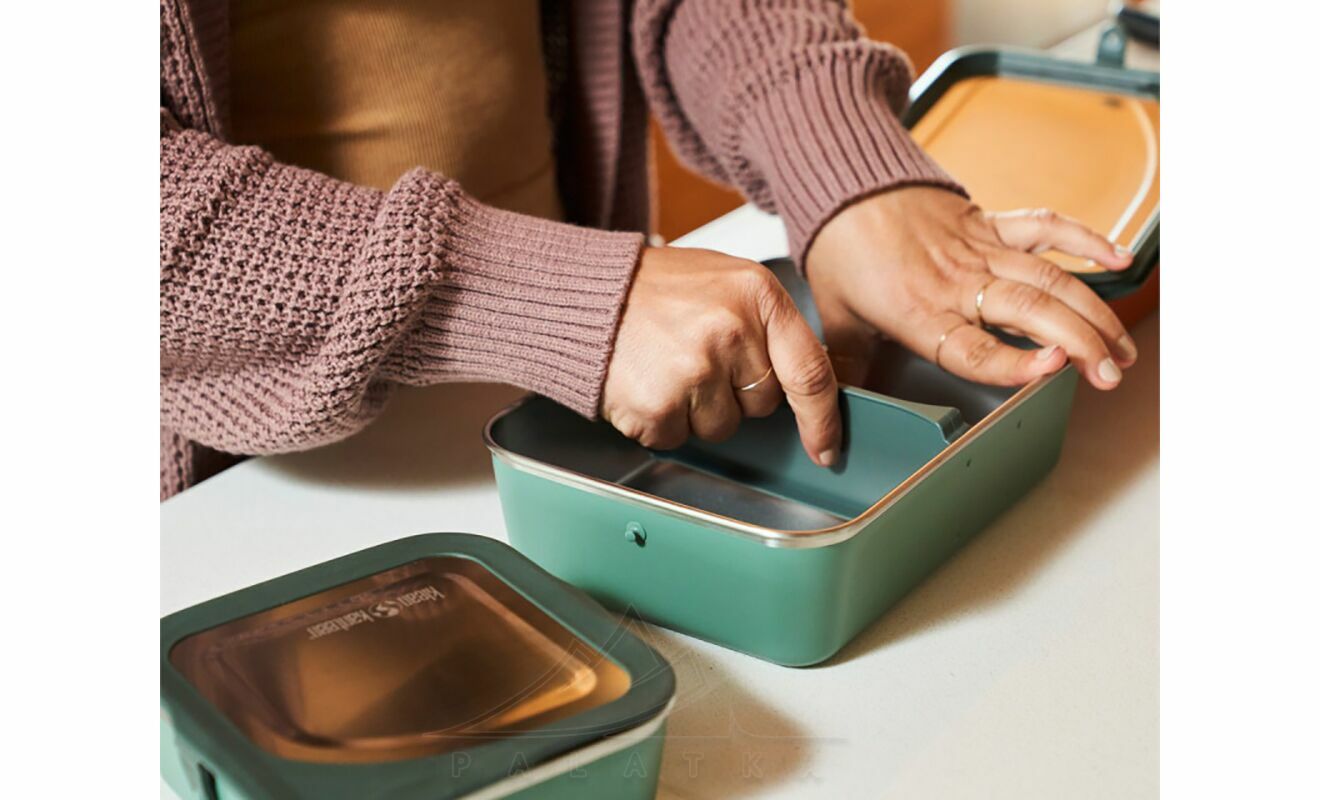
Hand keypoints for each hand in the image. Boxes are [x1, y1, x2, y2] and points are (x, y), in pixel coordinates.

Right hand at [603, 247, 840, 465]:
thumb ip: (766, 324)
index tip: (825, 446)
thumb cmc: (652, 289)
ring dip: (695, 410)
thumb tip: (802, 381)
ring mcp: (696, 370)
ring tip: (666, 367)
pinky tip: (646, 383)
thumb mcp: (725, 282)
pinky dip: (660, 420)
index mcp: (757, 294)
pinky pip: (678, 436)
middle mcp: (732, 331)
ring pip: (721, 426)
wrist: (584, 295)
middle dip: (735, 394)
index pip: (811, 371)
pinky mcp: (660, 404)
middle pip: (762, 403)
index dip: (822, 418)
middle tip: (695, 358)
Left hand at [805, 187, 1137, 389]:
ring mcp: (978, 248)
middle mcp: (956, 281)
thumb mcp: (837, 318)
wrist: (841, 182)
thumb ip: (848, 370)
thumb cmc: (839, 250)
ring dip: (1092, 311)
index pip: (974, 347)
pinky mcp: (988, 221)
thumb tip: (830, 425)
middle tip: (1110, 375)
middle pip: (1030, 311)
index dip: (1017, 362)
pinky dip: (1084, 239)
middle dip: (1080, 343)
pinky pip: (1044, 226)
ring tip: (1121, 348)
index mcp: (919, 311)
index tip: (1056, 370)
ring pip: (1048, 276)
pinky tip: (1119, 261)